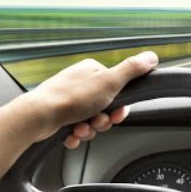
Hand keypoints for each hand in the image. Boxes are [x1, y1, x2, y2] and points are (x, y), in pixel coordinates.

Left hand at [29, 51, 158, 147]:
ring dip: (90, 128)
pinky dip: (76, 134)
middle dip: (104, 119)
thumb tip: (152, 56)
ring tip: (81, 128)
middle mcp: (80, 82)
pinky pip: (76, 128)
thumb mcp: (110, 81)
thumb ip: (132, 69)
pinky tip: (72, 134)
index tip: (117, 113)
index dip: (121, 105)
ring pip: (91, 119)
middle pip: (106, 106)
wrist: (39, 117)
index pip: (118, 88)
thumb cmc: (72, 98)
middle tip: (98, 121)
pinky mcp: (59, 115)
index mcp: (92, 71)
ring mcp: (68, 99)